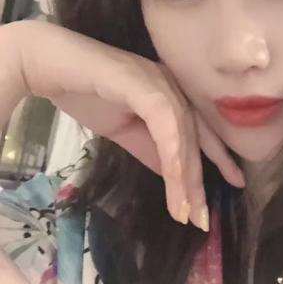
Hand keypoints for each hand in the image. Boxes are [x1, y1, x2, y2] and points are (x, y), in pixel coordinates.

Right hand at [3, 19, 244, 229]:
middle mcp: (172, 86)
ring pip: (182, 136)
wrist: (46, 65)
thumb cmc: (83, 92)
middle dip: (199, 181)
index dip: (217, 159)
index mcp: (170, 96)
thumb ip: (150, 148)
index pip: (198, 132)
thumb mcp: (123, 131)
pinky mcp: (144, 83)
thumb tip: (173, 175)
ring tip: (185, 212)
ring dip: (184, 177)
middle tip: (204, 219)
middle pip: (194, 139)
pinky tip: (175, 179)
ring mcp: (160, 82)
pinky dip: (172, 152)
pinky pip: (165, 123)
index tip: (234, 184)